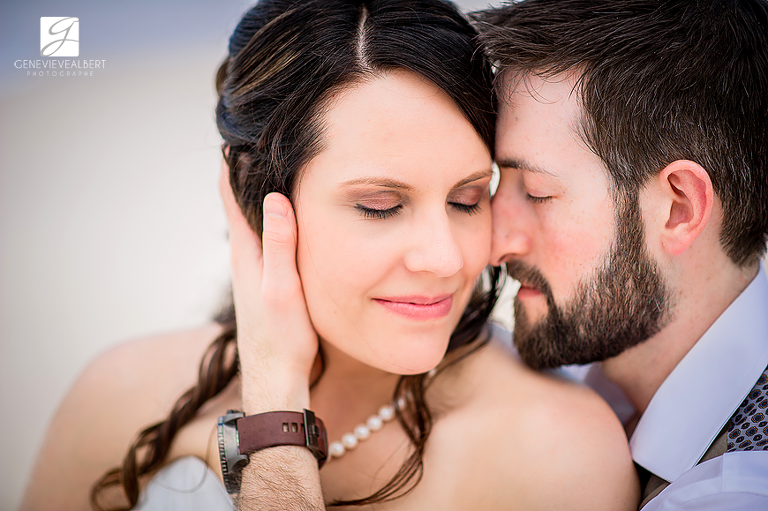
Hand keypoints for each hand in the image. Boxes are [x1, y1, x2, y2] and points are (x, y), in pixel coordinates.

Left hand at [219, 160, 317, 412]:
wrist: (277, 378)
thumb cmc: (282, 337)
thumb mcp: (283, 288)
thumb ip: (279, 244)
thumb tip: (272, 197)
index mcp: (246, 253)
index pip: (231, 197)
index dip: (232, 164)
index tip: (238, 130)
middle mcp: (246, 257)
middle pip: (240, 203)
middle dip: (247, 171)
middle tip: (261, 138)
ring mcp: (255, 271)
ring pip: (254, 221)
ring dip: (259, 194)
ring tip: (276, 167)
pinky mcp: (267, 282)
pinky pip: (266, 239)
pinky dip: (272, 219)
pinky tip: (288, 219)